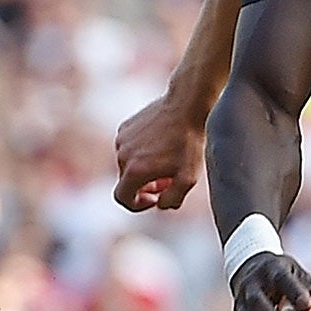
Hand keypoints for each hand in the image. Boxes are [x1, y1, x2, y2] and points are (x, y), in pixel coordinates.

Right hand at [114, 94, 204, 211]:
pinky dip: (141, 153)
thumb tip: (160, 204)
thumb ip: (172, 199)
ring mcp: (122, 139)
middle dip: (146, 186)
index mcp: (134, 171)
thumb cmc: (188, 142)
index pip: (123, 198)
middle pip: (127, 181)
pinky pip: (129, 148)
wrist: (186, 105)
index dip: (138, 204)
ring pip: (128, 164)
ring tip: (167, 161)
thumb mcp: (188, 178)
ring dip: (144, 168)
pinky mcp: (125, 127)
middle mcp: (122, 155)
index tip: (155, 198)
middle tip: (167, 180)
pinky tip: (162, 145)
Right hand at [230, 251, 310, 310]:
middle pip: (256, 302)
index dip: (293, 292)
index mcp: (271, 270)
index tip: (307, 306)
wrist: (250, 269)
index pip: (281, 280)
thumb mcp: (298, 276)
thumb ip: (299, 293)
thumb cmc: (285, 275)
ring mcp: (242, 305)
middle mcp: (252, 286)